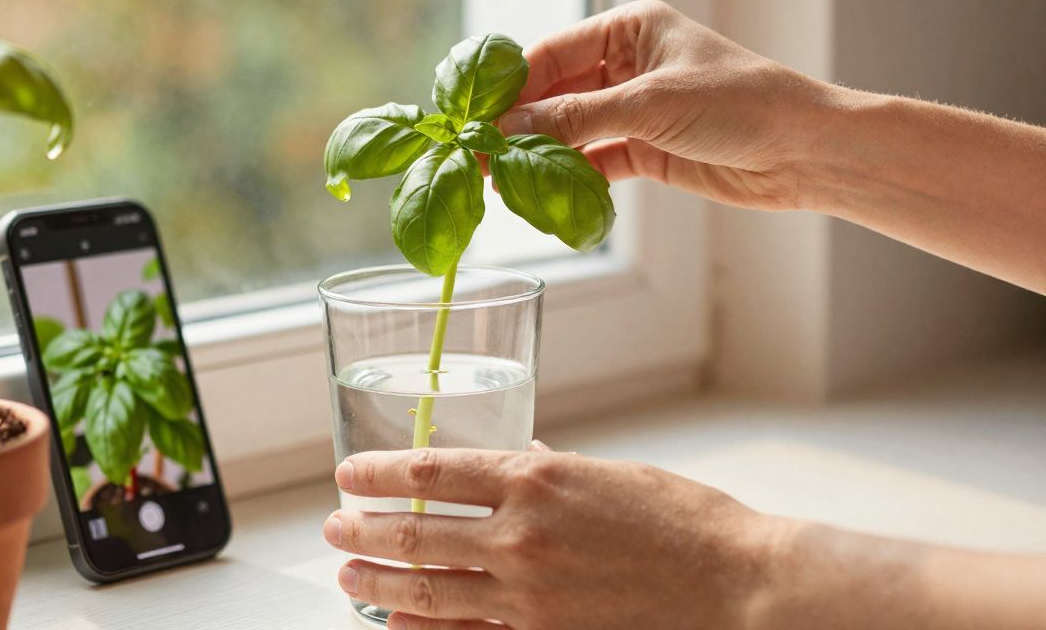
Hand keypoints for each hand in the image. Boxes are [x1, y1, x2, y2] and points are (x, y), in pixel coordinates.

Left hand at [323, 447, 783, 629]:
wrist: (738, 584)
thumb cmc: (684, 521)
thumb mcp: (610, 474)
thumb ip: (553, 472)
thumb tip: (519, 460)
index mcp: (537, 477)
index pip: (430, 471)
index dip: (378, 472)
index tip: (348, 473)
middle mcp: (521, 534)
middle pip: (414, 531)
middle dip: (363, 530)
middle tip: (335, 528)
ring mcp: (529, 593)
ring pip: (429, 587)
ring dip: (378, 580)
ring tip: (347, 575)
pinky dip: (423, 628)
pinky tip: (397, 620)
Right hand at [496, 0, 844, 211]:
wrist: (806, 153)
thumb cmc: (742, 104)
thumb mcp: (651, 104)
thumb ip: (577, 118)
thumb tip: (511, 131)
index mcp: (629, 30)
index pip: (550, 54)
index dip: (510, 87)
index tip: (474, 117)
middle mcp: (626, 66)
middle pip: (553, 96)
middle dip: (519, 126)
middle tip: (479, 156)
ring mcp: (633, 110)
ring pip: (568, 133)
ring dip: (539, 157)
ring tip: (500, 182)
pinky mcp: (644, 151)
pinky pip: (591, 163)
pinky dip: (568, 179)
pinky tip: (541, 195)